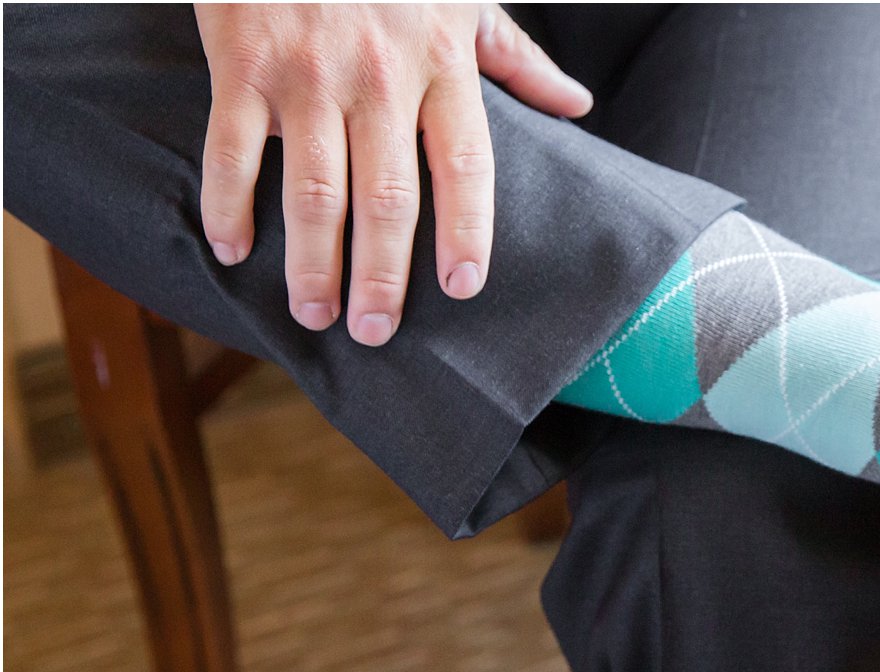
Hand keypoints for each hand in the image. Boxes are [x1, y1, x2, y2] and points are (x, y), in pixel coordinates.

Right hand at [194, 3, 591, 345]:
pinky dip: (228, 204)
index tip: (465, 287)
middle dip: (382, 275)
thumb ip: (514, 56)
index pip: (465, 164)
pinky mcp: (242, 58)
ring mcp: (308, 71)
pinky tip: (231, 250)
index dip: (468, 230)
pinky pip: (233, 148)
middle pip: (389, 198)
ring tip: (315, 314)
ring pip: (312, 189)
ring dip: (313, 262)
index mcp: (440, 62)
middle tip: (376, 332)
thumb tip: (576, 104)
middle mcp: (379, 75)